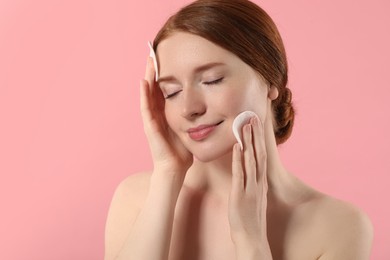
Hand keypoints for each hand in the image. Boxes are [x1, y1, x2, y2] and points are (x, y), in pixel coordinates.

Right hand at [140, 57, 192, 180]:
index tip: (167, 58)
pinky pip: (146, 107)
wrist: (174, 168)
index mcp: (166, 113)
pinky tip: (144, 81)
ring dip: (148, 76)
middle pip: (154, 86)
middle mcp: (157, 113)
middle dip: (155, 70)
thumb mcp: (189, 128)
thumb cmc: (182, 151)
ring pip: (148, 93)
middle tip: (155, 52)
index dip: (164, 74)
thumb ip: (194, 117)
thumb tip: (209, 107)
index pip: (164, 89)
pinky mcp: (150, 126)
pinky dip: (144, 94)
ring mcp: (151, 119)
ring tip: (149, 60)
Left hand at [228, 116, 271, 258]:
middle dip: (256, 134)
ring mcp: (251, 188)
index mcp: (260, 182)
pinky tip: (237, 147)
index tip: (256, 123)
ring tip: (246, 124)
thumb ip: (251, 183)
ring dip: (249, 141)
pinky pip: (240, 174)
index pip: (261, 155)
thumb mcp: (253, 197)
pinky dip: (239, 159)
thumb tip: (246, 170)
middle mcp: (258, 182)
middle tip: (252, 116)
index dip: (259, 139)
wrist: (252, 239)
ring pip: (251, 160)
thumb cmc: (250, 218)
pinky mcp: (241, 196)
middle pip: (259, 153)